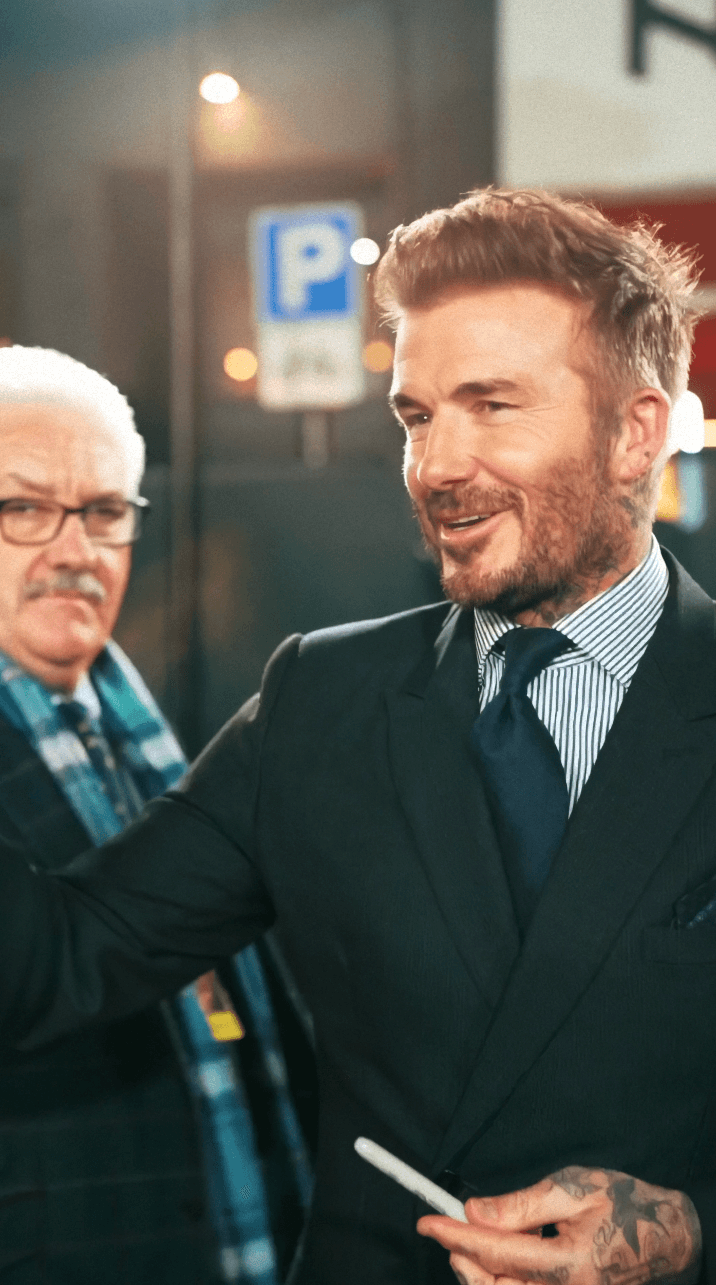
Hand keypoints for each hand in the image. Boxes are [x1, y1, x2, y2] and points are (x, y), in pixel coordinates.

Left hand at [417, 1166, 701, 1284]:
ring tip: (476, 1239)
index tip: (428, 1222)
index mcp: (568, 1264)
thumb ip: (520, 1206)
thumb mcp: (571, 1189)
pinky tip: (504, 1254)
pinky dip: (503, 1278)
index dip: (456, 1236)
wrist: (667, 1235)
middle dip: (463, 1261)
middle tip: (447, 1231)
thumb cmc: (623, 1203)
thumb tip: (473, 1212)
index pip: (496, 1253)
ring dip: (480, 1272)